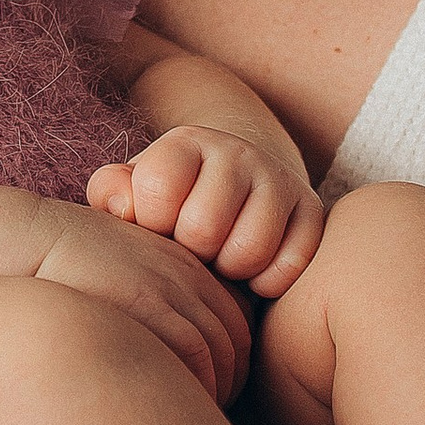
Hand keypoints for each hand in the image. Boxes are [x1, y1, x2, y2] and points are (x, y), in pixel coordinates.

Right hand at [29, 204, 252, 405]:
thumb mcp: (114, 276)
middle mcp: (185, 274)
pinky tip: (169, 408)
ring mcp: (169, 286)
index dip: (228, 367)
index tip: (204, 398)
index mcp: (182, 266)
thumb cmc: (56, 270)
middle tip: (198, 422)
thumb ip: (143, 306)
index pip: (234, 325)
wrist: (21, 240)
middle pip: (234, 342)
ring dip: (212, 394)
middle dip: (226, 387)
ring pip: (220, 351)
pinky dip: (197, 386)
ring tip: (182, 423)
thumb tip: (152, 358)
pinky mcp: (148, 303)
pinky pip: (196, 353)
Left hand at [87, 125, 323, 297]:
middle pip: (202, 228)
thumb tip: (125, 208)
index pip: (156, 190)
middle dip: (191, 253)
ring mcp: (279, 179)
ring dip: (229, 270)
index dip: (151, 223)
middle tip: (192, 249)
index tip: (158, 225)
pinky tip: (253, 270)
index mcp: (186, 142)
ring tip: (221, 258)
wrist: (240, 183)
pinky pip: (289, 266)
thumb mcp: (134, 191)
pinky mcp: (312, 210)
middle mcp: (237, 152)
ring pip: (249, 250)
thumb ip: (112, 195)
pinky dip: (267, 282)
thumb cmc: (174, 200)